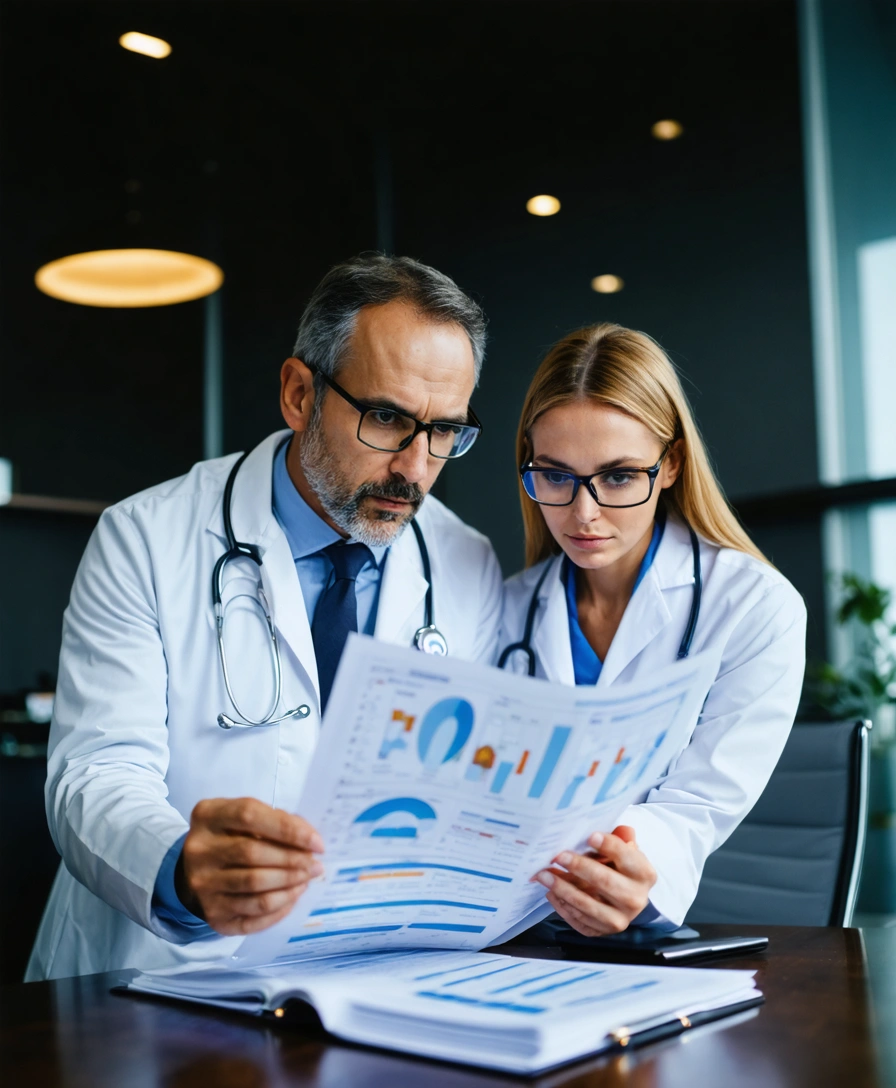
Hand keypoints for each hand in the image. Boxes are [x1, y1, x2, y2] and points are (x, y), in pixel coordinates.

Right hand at [176, 797, 324, 935]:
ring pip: (255, 887)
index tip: (316, 842)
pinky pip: (253, 915)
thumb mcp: (244, 819)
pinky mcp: (212, 914)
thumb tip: (310, 841)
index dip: (288, 829)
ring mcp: (202, 884)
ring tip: (307, 879)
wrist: (194, 872)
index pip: (249, 816)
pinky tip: (293, 897)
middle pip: (253, 853)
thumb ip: (275, 821)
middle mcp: (199, 850)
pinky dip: (280, 907)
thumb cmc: (230, 838)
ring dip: (289, 884)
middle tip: (315, 865)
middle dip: (293, 860)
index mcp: (208, 816)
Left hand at [532, 825, 656, 936]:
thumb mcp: (624, 850)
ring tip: (544, 874)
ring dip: (563, 889)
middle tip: (558, 856)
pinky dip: (562, 906)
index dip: (609, 846)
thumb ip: (618, 839)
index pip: (627, 857)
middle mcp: (636, 900)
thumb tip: (611, 828)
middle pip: (605, 882)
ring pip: (588, 905)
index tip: (590, 836)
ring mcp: (619, 919)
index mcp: (644, 874)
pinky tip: (550, 892)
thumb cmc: (620, 867)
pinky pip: (579, 921)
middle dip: (579, 867)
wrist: (625, 898)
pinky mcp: (602, 931)